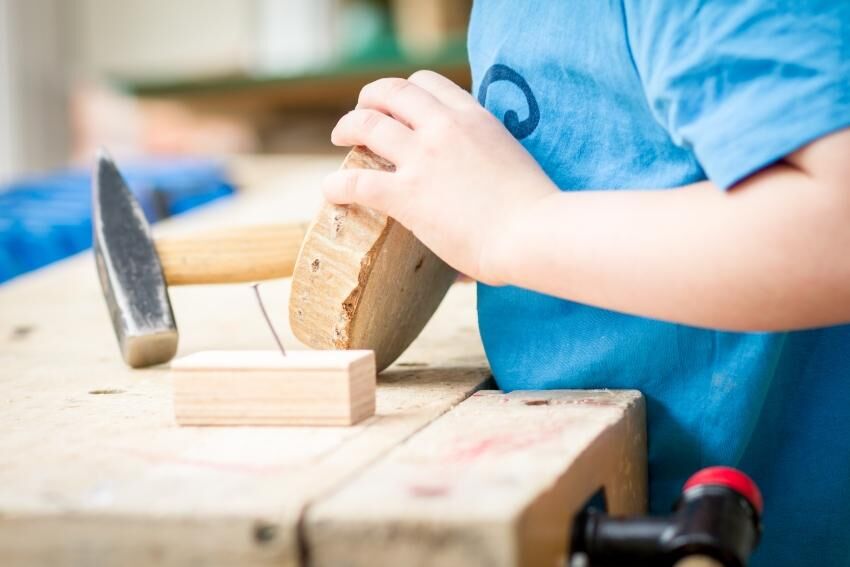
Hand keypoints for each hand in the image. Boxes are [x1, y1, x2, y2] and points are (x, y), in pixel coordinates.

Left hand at [323, 70, 557, 284]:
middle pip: (393, 92)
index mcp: (474, 117)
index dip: (407, 91)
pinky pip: (358, 182)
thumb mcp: (512, 165)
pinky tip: (331, 192)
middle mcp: (445, 128)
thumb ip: (490, 167)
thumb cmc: (536, 211)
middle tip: (362, 112)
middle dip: (371, 97)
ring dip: (348, 126)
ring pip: (367, 125)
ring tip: (339, 137)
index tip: (400, 106)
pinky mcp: (407, 194)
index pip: (429, 83)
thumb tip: (488, 201)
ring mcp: (423, 159)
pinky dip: (337, 185)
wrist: (534, 233)